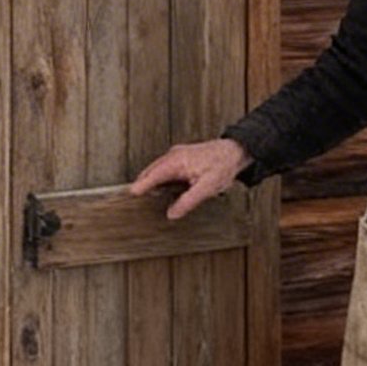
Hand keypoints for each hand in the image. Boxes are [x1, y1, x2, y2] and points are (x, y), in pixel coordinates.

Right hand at [129, 137, 249, 220]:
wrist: (235, 152)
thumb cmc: (223, 165)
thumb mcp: (206, 188)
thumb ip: (187, 202)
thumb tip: (172, 213)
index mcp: (176, 161)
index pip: (152, 175)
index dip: (140, 186)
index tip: (131, 196)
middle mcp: (173, 156)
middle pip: (150, 172)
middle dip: (142, 184)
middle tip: (134, 200)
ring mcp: (176, 156)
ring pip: (156, 170)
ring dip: (150, 182)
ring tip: (143, 197)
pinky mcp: (180, 159)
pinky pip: (163, 169)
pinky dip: (158, 178)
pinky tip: (160, 189)